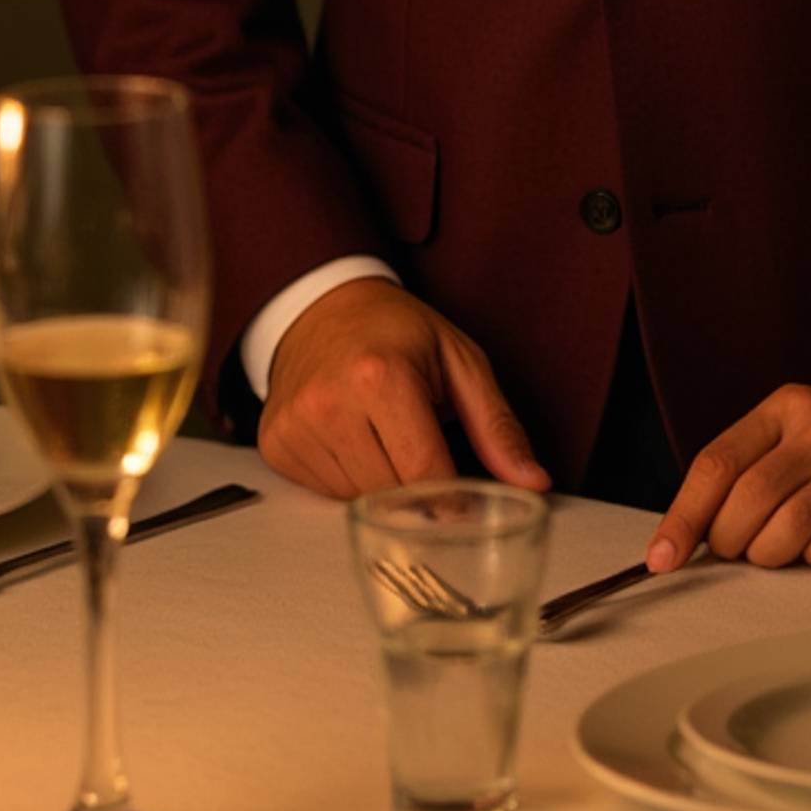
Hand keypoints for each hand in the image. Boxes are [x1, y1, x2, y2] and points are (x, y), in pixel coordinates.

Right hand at [257, 277, 551, 499]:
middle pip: (392, 496)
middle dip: (419, 491)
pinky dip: (349, 481)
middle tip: (428, 455)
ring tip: (387, 438)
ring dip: (383, 487)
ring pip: (358, 502)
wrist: (322, 306)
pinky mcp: (275, 444)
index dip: (455, 500)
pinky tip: (355, 441)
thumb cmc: (398, 332)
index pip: (426, 474)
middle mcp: (330, 402)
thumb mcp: (459, 361)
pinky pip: (325, 495)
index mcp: (381, 376)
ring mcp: (296, 425)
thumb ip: (497, 425)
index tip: (470, 504)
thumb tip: (534, 482)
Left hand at [646, 385, 810, 576]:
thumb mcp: (799, 427)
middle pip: (750, 510)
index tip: (662, 560)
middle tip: (748, 549)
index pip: (719, 465)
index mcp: (794, 408)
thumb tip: (686, 531)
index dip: (682, 518)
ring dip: (787, 559)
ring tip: (804, 544)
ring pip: (794, 545)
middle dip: (735, 546)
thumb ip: (746, 464)